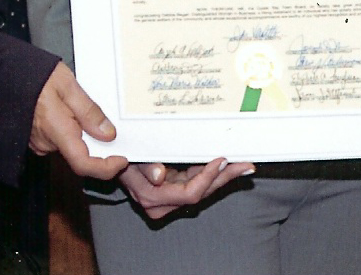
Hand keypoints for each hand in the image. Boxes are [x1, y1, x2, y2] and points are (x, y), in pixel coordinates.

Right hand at [29, 62, 127, 180]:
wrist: (4, 74)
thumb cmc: (32, 74)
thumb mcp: (67, 85)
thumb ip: (88, 111)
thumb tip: (108, 133)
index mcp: (56, 130)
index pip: (84, 164)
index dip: (106, 168)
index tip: (121, 160)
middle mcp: (46, 142)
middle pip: (80, 154)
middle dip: (96, 142)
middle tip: (103, 119)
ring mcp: (39, 143)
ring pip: (70, 146)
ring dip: (82, 134)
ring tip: (78, 106)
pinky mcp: (35, 140)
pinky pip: (59, 141)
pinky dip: (70, 131)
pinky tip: (68, 112)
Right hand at [119, 159, 255, 219]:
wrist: (114, 162)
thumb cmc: (123, 157)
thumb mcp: (132, 159)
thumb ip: (145, 168)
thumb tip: (159, 176)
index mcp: (154, 198)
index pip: (189, 193)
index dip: (208, 178)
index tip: (222, 160)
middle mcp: (164, 203)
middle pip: (202, 192)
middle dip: (225, 177)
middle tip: (246, 165)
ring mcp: (171, 198)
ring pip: (204, 189)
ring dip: (225, 176)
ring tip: (245, 165)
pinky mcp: (176, 189)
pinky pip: (200, 183)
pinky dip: (214, 174)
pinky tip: (230, 166)